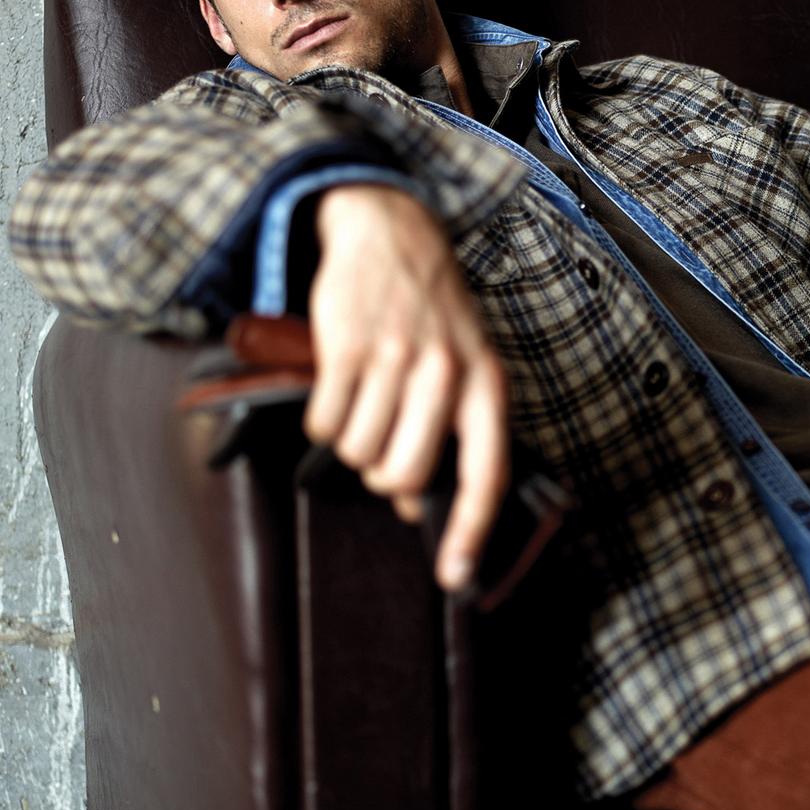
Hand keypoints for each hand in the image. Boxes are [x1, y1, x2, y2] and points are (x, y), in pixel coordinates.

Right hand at [304, 184, 509, 590]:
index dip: (469, 532)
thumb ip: (450, 431)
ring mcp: (396, 358)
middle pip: (404, 475)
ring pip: (359, 453)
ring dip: (351, 444)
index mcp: (486, 383)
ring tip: (360, 404)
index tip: (454, 578)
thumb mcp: (462, 363)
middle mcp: (447, 373)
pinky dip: (323, 421)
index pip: (486, 474)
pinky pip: (324, 425)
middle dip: (382, 477)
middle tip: (380, 446)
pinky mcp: (347, 347)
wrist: (390, 231)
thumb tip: (411, 504)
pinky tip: (335, 391)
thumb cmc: (430, 311)